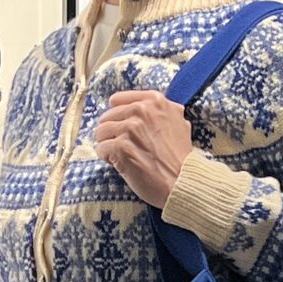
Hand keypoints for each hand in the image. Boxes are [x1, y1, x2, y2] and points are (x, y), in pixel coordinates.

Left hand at [94, 89, 193, 208]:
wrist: (181, 181)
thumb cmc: (180, 157)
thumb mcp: (179, 122)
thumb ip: (162, 111)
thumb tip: (146, 107)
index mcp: (154, 101)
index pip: (117, 100)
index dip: (117, 116)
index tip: (122, 128)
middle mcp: (141, 110)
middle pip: (107, 117)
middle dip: (111, 133)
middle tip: (123, 146)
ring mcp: (130, 128)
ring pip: (100, 132)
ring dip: (107, 145)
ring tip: (120, 155)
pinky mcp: (121, 146)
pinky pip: (100, 148)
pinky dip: (106, 157)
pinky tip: (118, 163)